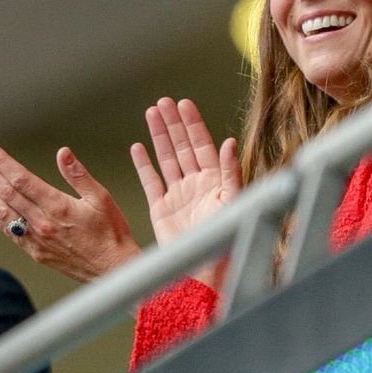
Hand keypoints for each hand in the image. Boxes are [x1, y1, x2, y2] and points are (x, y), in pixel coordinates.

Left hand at [0, 143, 141, 281]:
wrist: (113, 270)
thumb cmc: (111, 234)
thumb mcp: (101, 198)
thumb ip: (78, 175)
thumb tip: (63, 153)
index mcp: (57, 207)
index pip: (21, 179)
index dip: (2, 162)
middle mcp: (42, 223)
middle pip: (6, 192)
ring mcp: (36, 239)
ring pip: (2, 210)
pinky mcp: (35, 251)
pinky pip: (9, 230)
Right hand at [131, 98, 239, 281]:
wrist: (205, 270)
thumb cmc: (226, 239)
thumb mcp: (233, 202)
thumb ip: (231, 172)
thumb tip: (230, 143)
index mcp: (215, 180)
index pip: (202, 144)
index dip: (193, 123)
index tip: (184, 104)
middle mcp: (196, 184)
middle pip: (182, 146)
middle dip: (173, 123)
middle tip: (163, 102)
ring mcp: (178, 195)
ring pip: (166, 158)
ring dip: (159, 136)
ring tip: (151, 114)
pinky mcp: (162, 209)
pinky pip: (151, 181)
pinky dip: (143, 164)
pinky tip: (138, 147)